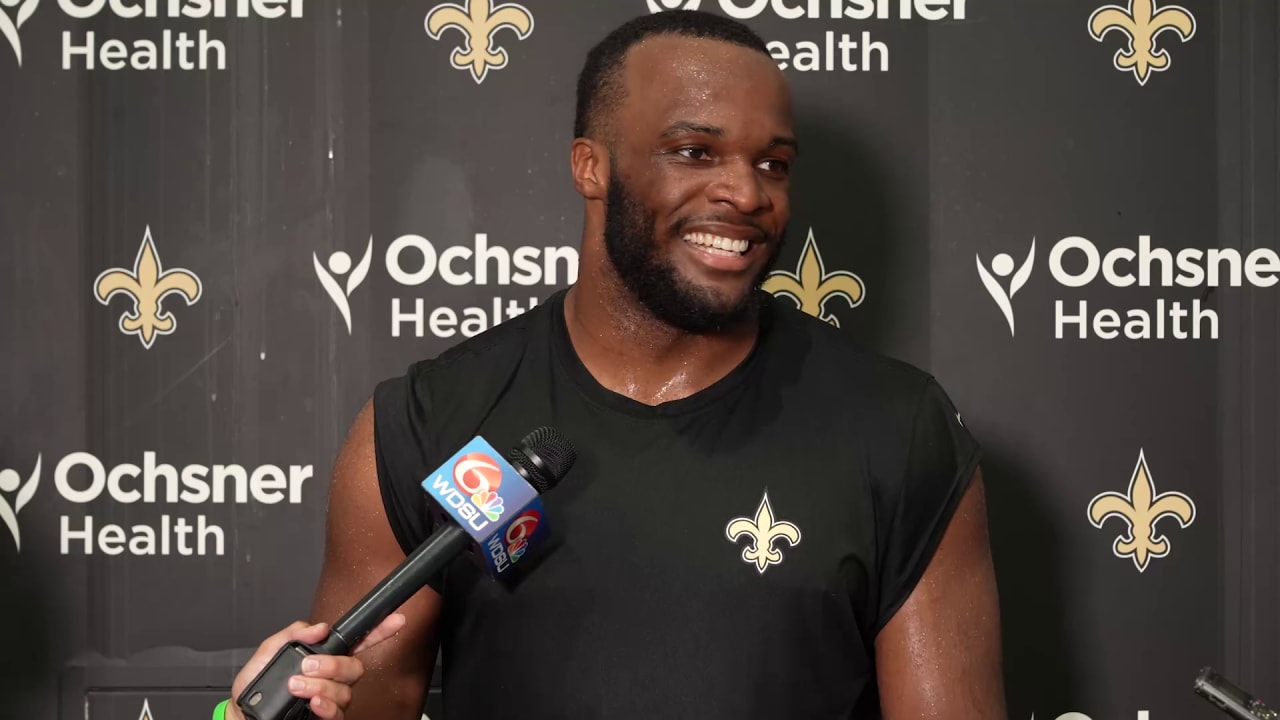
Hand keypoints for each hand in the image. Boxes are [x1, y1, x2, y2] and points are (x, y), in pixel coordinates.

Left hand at [226, 613, 407, 719]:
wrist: (243, 715)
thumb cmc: (255, 686)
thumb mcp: (268, 652)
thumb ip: (293, 634)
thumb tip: (318, 628)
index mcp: (324, 657)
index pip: (358, 642)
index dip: (379, 630)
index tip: (394, 620)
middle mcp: (332, 679)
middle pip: (355, 667)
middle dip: (333, 665)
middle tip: (308, 666)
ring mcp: (331, 700)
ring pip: (345, 690)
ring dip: (321, 685)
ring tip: (297, 686)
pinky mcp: (325, 718)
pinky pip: (338, 712)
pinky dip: (326, 705)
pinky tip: (313, 701)